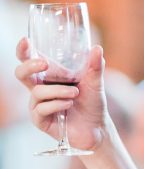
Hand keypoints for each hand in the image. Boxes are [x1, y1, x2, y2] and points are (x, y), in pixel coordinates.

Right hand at [15, 37, 108, 152]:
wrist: (97, 127)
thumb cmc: (92, 102)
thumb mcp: (95, 82)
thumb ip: (95, 66)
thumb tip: (97, 48)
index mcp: (49, 76)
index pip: (30, 60)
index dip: (23, 50)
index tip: (25, 40)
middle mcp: (40, 88)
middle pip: (21, 74)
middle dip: (29, 66)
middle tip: (44, 64)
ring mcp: (38, 105)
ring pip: (38, 92)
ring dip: (58, 91)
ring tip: (75, 93)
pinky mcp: (39, 120)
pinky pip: (41, 108)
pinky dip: (57, 104)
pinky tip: (69, 105)